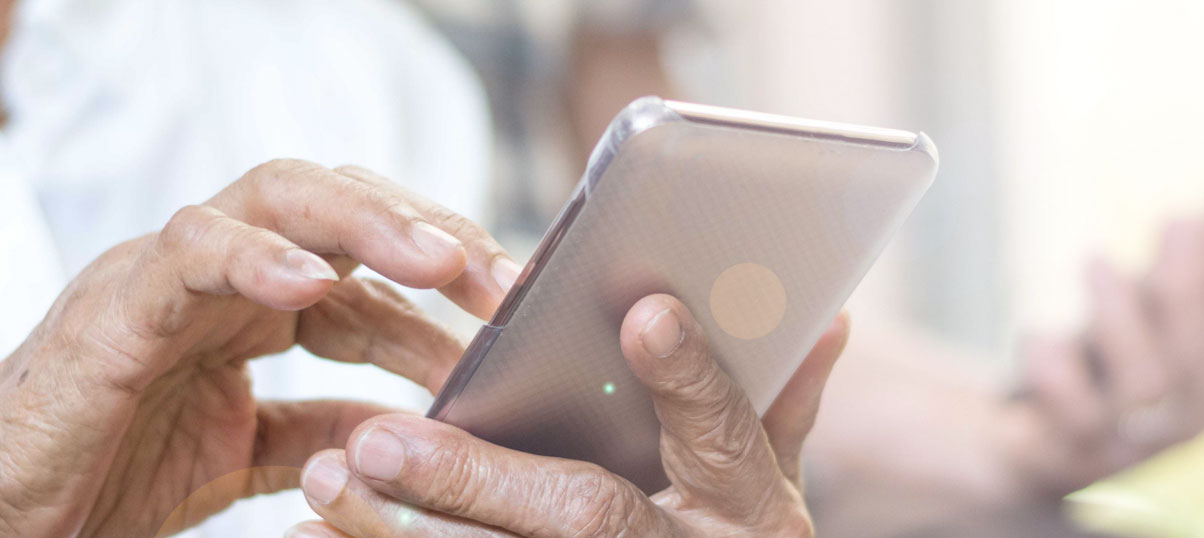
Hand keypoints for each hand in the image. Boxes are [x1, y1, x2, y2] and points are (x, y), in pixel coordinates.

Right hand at [0, 160, 521, 536]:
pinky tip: (311, 281)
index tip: (513, 320)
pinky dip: (251, 257)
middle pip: (341, 210)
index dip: (444, 290)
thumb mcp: (249, 455)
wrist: (12, 517)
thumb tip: (409, 425)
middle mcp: (224, 276)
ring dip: (368, 222)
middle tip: (504, 281)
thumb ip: (323, 429)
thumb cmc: (113, 477)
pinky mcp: (114, 304)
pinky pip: (187, 253)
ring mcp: (170, 277)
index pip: (368, 272)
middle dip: (428, 233)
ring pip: (276, 199)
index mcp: (257, 309)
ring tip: (442, 258)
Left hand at [287, 295, 850, 536]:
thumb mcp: (773, 486)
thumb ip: (783, 405)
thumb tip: (827, 312)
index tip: (642, 311)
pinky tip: (318, 535)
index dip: (689, 378)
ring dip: (407, 533)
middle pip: (586, 515)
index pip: (725, 434)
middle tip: (385, 436)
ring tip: (326, 479)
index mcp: (745, 503)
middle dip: (481, 480)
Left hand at [1003, 220, 1203, 495]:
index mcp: (1199, 393)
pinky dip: (1056, 367)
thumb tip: (1190, 219)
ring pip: (1143, 387)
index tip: (1194, 221)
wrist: (1019, 445)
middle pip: (1193, 361)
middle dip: (1186, 288)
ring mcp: (1125, 452)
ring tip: (1097, 259)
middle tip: (1176, 221)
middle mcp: (1176, 430)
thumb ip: (1164, 282)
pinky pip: (1071, 415)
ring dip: (1123, 315)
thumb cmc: (1092, 369)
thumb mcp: (1133, 320)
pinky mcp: (1066, 461)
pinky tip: (1037, 335)